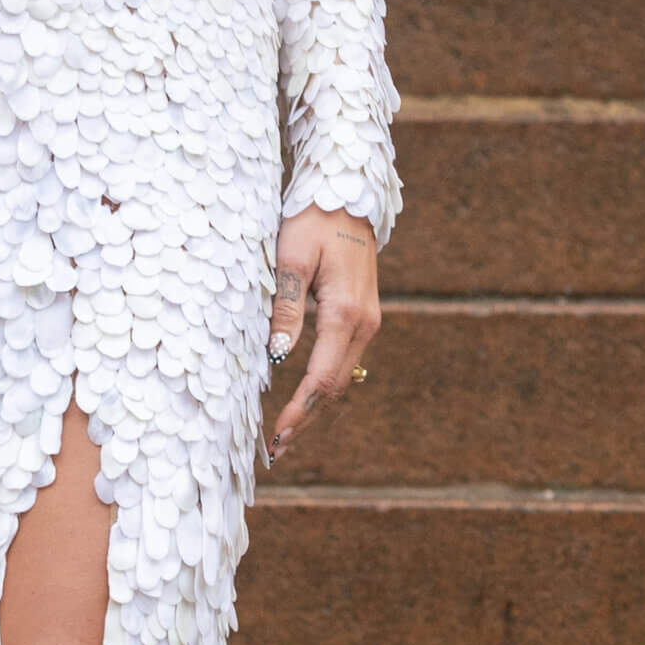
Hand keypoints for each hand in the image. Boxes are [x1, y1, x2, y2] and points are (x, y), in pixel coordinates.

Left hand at [264, 204, 380, 458]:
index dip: (299, 410)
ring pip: (341, 376)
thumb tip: (278, 355)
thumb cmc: (313, 221)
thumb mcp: (290, 260)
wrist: (347, 194)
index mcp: (346, 313)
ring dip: (315, 405)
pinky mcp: (363, 315)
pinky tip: (304, 396)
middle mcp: (364, 323)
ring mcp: (367, 321)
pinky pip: (343, 359)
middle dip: (306, 418)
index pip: (322, 377)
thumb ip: (286, 308)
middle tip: (276, 449)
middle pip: (335, 386)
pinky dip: (323, 383)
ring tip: (286, 432)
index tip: (277, 436)